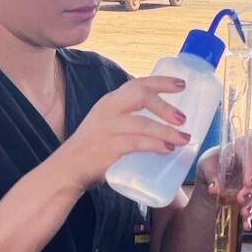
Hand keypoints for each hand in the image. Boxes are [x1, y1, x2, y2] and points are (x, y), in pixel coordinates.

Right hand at [55, 76, 190, 191]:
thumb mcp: (108, 123)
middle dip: (165, 105)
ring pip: (143, 123)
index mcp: (110, 102)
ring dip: (167, 131)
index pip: (137, 83)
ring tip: (184, 139)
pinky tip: (168, 149)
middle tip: (183, 118)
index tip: (182, 85)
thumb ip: (129, 119)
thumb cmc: (93, 148)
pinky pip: (136, 143)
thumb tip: (164, 123)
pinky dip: (154, 145)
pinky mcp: (108, 148)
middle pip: (140, 96)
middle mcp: (108, 110)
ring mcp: (107, 129)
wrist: (67, 169)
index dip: (161, 82)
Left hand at [194, 134, 251, 227]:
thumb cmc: (211, 165)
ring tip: (243, 212)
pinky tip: (245, 223)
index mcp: (246, 144)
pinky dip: (251, 214)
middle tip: (242, 199)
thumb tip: (214, 188)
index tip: (248, 182)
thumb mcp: (206, 164)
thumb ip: (211, 174)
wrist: (213, 179)